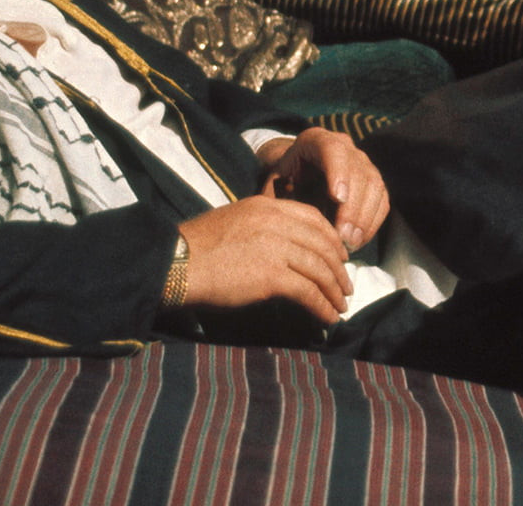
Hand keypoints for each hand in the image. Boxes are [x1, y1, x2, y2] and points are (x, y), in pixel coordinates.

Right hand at [177, 196, 353, 321]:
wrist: (175, 263)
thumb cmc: (196, 248)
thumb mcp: (233, 222)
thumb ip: (261, 229)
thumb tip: (283, 250)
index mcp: (266, 206)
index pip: (313, 218)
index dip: (331, 239)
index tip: (339, 255)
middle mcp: (275, 222)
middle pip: (321, 243)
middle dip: (338, 268)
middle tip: (346, 286)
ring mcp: (275, 247)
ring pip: (319, 268)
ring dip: (334, 290)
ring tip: (341, 305)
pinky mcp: (271, 275)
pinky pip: (308, 291)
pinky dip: (322, 305)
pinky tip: (327, 316)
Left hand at [255, 127, 389, 252]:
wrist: (298, 173)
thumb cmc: (284, 180)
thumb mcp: (274, 183)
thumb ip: (277, 196)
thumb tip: (285, 218)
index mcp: (316, 140)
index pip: (333, 149)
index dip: (338, 172)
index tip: (337, 198)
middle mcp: (345, 146)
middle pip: (358, 172)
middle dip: (352, 208)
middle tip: (342, 237)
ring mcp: (363, 163)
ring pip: (374, 186)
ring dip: (364, 218)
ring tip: (350, 243)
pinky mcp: (373, 182)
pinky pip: (381, 200)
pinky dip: (372, 223)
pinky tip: (358, 241)